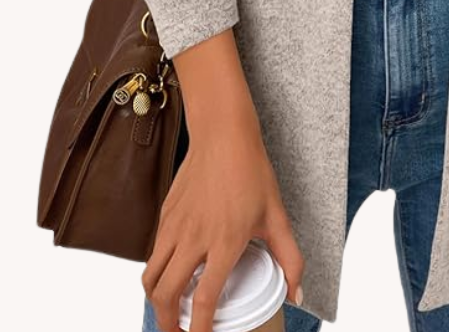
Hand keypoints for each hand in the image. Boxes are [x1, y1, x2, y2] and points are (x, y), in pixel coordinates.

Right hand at [142, 31, 304, 331]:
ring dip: (156, 300)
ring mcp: (175, 226)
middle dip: (168, 322)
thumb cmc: (251, 172)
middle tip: (178, 331)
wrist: (223, 136)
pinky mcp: (165, 214)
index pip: (204, 299)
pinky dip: (156, 272)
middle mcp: (194, 238)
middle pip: (166, 294)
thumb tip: (298, 293)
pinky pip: (152, 252)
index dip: (199, 329)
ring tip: (168, 310)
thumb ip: (290, 257)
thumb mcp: (277, 216)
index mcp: (224, 242)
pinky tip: (170, 274)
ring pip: (151, 276)